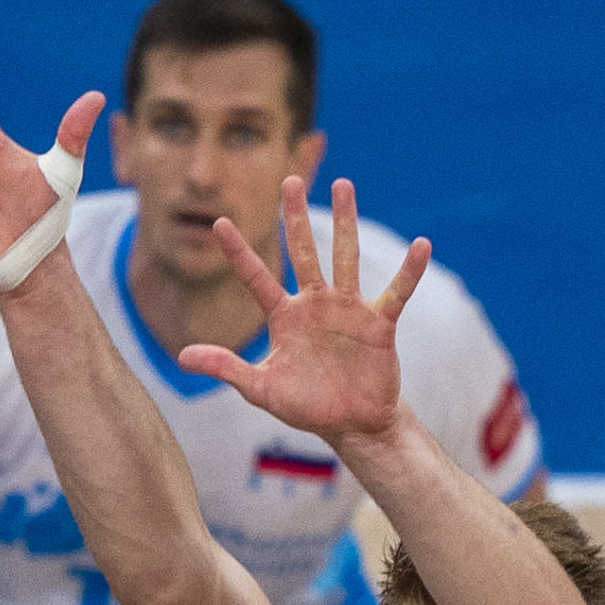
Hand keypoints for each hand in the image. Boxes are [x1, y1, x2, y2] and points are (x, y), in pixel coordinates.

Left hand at [179, 176, 424, 448]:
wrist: (352, 425)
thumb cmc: (306, 406)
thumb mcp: (261, 389)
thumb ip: (226, 368)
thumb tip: (183, 357)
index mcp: (284, 317)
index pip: (257, 278)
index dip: (238, 252)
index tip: (219, 222)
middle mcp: (315, 304)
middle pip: (303, 252)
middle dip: (295, 217)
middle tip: (290, 179)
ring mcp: (348, 309)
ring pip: (345, 257)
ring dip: (345, 222)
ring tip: (344, 184)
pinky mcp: (378, 323)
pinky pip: (396, 292)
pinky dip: (409, 271)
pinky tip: (421, 245)